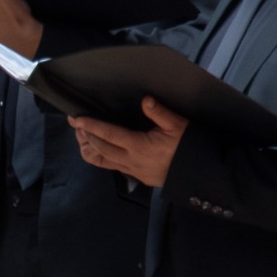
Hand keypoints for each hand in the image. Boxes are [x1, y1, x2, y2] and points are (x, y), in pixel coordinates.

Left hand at [68, 98, 189, 187]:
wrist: (200, 173)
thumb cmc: (190, 146)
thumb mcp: (179, 126)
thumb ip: (160, 113)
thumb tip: (146, 100)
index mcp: (140, 146)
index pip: (110, 135)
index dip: (93, 126)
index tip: (78, 120)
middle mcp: (132, 160)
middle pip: (100, 149)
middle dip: (86, 136)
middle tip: (75, 123)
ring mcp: (133, 170)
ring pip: (103, 162)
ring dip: (90, 149)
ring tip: (81, 137)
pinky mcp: (136, 176)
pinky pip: (112, 167)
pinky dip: (101, 157)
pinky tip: (99, 149)